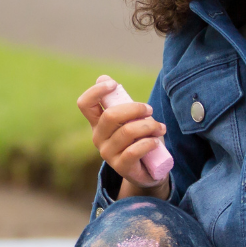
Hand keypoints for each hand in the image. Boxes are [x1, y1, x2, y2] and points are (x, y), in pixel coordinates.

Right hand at [76, 78, 170, 196]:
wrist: (149, 169)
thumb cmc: (140, 138)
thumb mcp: (131, 118)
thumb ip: (120, 101)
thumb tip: (102, 77)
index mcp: (98, 122)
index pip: (85, 104)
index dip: (96, 91)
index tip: (114, 85)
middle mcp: (98, 137)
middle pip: (110, 116)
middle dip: (134, 109)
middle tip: (150, 110)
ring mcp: (108, 153)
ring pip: (126, 132)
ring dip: (148, 126)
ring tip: (160, 128)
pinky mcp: (120, 167)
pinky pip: (133, 151)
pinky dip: (148, 143)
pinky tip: (156, 142)